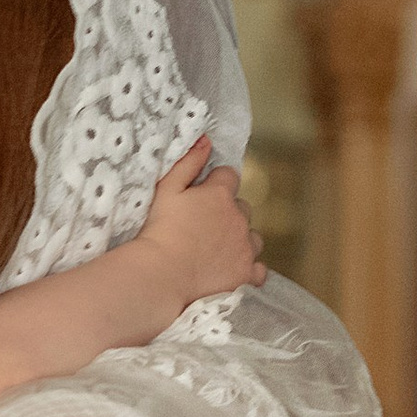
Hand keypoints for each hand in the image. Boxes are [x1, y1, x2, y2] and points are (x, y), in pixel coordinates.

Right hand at [131, 140, 265, 313]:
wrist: (162, 276)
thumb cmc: (159, 232)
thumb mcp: (166, 190)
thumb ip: (188, 163)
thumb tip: (206, 140)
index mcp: (220, 195)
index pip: (229, 177)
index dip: (215, 185)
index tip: (200, 198)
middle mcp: (239, 218)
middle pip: (241, 208)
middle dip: (228, 214)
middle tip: (203, 228)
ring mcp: (246, 247)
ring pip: (253, 238)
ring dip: (240, 240)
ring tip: (217, 252)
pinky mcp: (247, 274)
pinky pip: (258, 269)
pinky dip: (248, 269)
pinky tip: (231, 271)